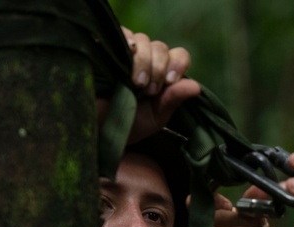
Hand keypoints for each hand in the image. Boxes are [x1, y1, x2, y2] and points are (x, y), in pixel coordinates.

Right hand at [97, 28, 201, 143]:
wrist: (97, 127)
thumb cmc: (128, 124)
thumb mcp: (154, 116)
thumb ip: (173, 100)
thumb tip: (196, 87)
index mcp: (163, 73)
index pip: (179, 55)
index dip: (178, 64)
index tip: (169, 82)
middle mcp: (146, 59)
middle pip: (161, 47)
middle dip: (159, 68)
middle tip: (149, 90)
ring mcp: (125, 51)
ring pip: (143, 40)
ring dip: (143, 60)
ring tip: (135, 83)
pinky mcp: (105, 45)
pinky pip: (120, 33)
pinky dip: (126, 44)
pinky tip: (123, 61)